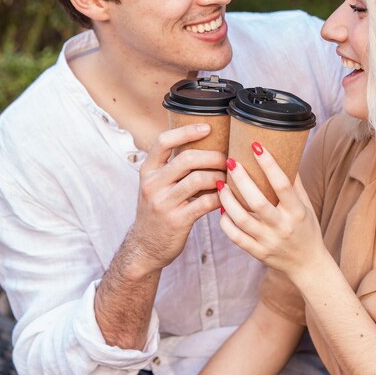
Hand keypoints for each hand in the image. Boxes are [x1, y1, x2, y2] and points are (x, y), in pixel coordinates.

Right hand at [129, 124, 225, 271]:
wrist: (145, 246)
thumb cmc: (158, 211)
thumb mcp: (156, 185)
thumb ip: (172, 167)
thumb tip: (204, 144)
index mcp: (148, 171)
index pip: (163, 141)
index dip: (187, 131)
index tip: (208, 127)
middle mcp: (152, 184)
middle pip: (187, 158)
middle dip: (213, 156)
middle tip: (228, 159)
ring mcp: (163, 203)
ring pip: (198, 179)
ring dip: (219, 176)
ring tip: (229, 178)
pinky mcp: (176, 220)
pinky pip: (204, 203)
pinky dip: (220, 197)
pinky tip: (226, 197)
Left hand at [217, 143, 326, 281]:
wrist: (307, 265)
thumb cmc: (307, 229)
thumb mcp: (307, 206)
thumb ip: (295, 183)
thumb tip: (286, 153)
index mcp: (298, 212)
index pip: (282, 185)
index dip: (269, 164)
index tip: (256, 146)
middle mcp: (283, 227)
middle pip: (257, 202)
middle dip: (241, 179)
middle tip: (230, 161)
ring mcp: (268, 241)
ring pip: (242, 219)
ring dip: (227, 199)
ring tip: (220, 183)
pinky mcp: (257, 252)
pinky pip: (235, 237)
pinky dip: (225, 221)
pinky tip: (221, 207)